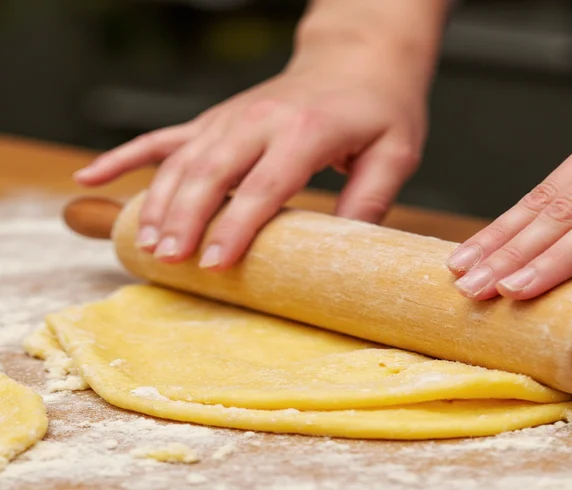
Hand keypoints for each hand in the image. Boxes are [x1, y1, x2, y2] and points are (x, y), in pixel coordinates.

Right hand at [75, 34, 429, 268]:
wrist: (358, 60)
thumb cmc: (380, 109)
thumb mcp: (396, 153)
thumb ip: (372, 198)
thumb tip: (349, 247)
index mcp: (306, 131)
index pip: (265, 185)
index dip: (238, 227)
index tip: (216, 264)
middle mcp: (260, 120)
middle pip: (211, 172)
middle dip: (187, 219)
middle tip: (171, 260)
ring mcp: (232, 116)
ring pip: (182, 159)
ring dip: (160, 201)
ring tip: (146, 244)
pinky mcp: (218, 118)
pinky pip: (164, 136)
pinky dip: (126, 155)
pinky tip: (91, 175)